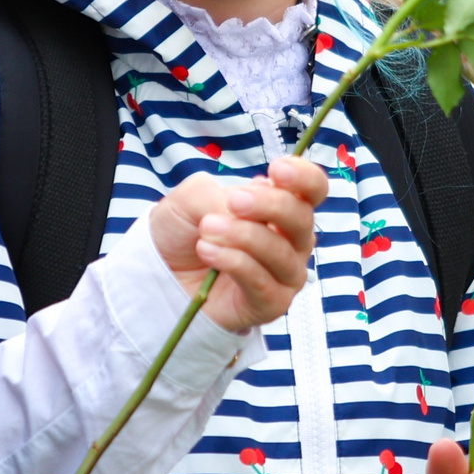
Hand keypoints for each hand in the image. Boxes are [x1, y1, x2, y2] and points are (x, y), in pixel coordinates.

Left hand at [151, 155, 326, 333]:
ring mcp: (285, 274)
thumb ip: (216, 192)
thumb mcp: (191, 198)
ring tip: (207, 229)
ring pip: (281, 252)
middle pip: (302, 218)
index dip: (303, 176)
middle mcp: (292, 239)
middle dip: (269, 205)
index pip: (312, 188)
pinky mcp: (271, 303)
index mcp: (282, 206)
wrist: (160, 273)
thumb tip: (238, 207)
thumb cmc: (185, 231)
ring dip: (243, 236)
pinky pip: (262, 282)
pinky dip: (234, 262)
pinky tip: (208, 251)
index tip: (276, 170)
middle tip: (234, 202)